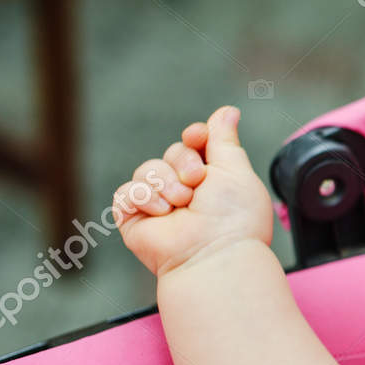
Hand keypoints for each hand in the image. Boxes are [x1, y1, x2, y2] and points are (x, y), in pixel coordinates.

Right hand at [112, 106, 273, 277]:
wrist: (213, 254)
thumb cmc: (234, 218)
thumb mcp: (236, 170)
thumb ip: (225, 140)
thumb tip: (227, 111)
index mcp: (214, 180)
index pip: (195, 142)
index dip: (195, 136)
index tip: (199, 138)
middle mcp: (188, 192)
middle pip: (173, 152)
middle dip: (184, 161)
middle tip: (197, 182)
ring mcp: (160, 206)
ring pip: (148, 169)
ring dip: (165, 182)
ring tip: (182, 203)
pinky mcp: (136, 219)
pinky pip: (127, 192)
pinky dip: (145, 198)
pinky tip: (163, 212)